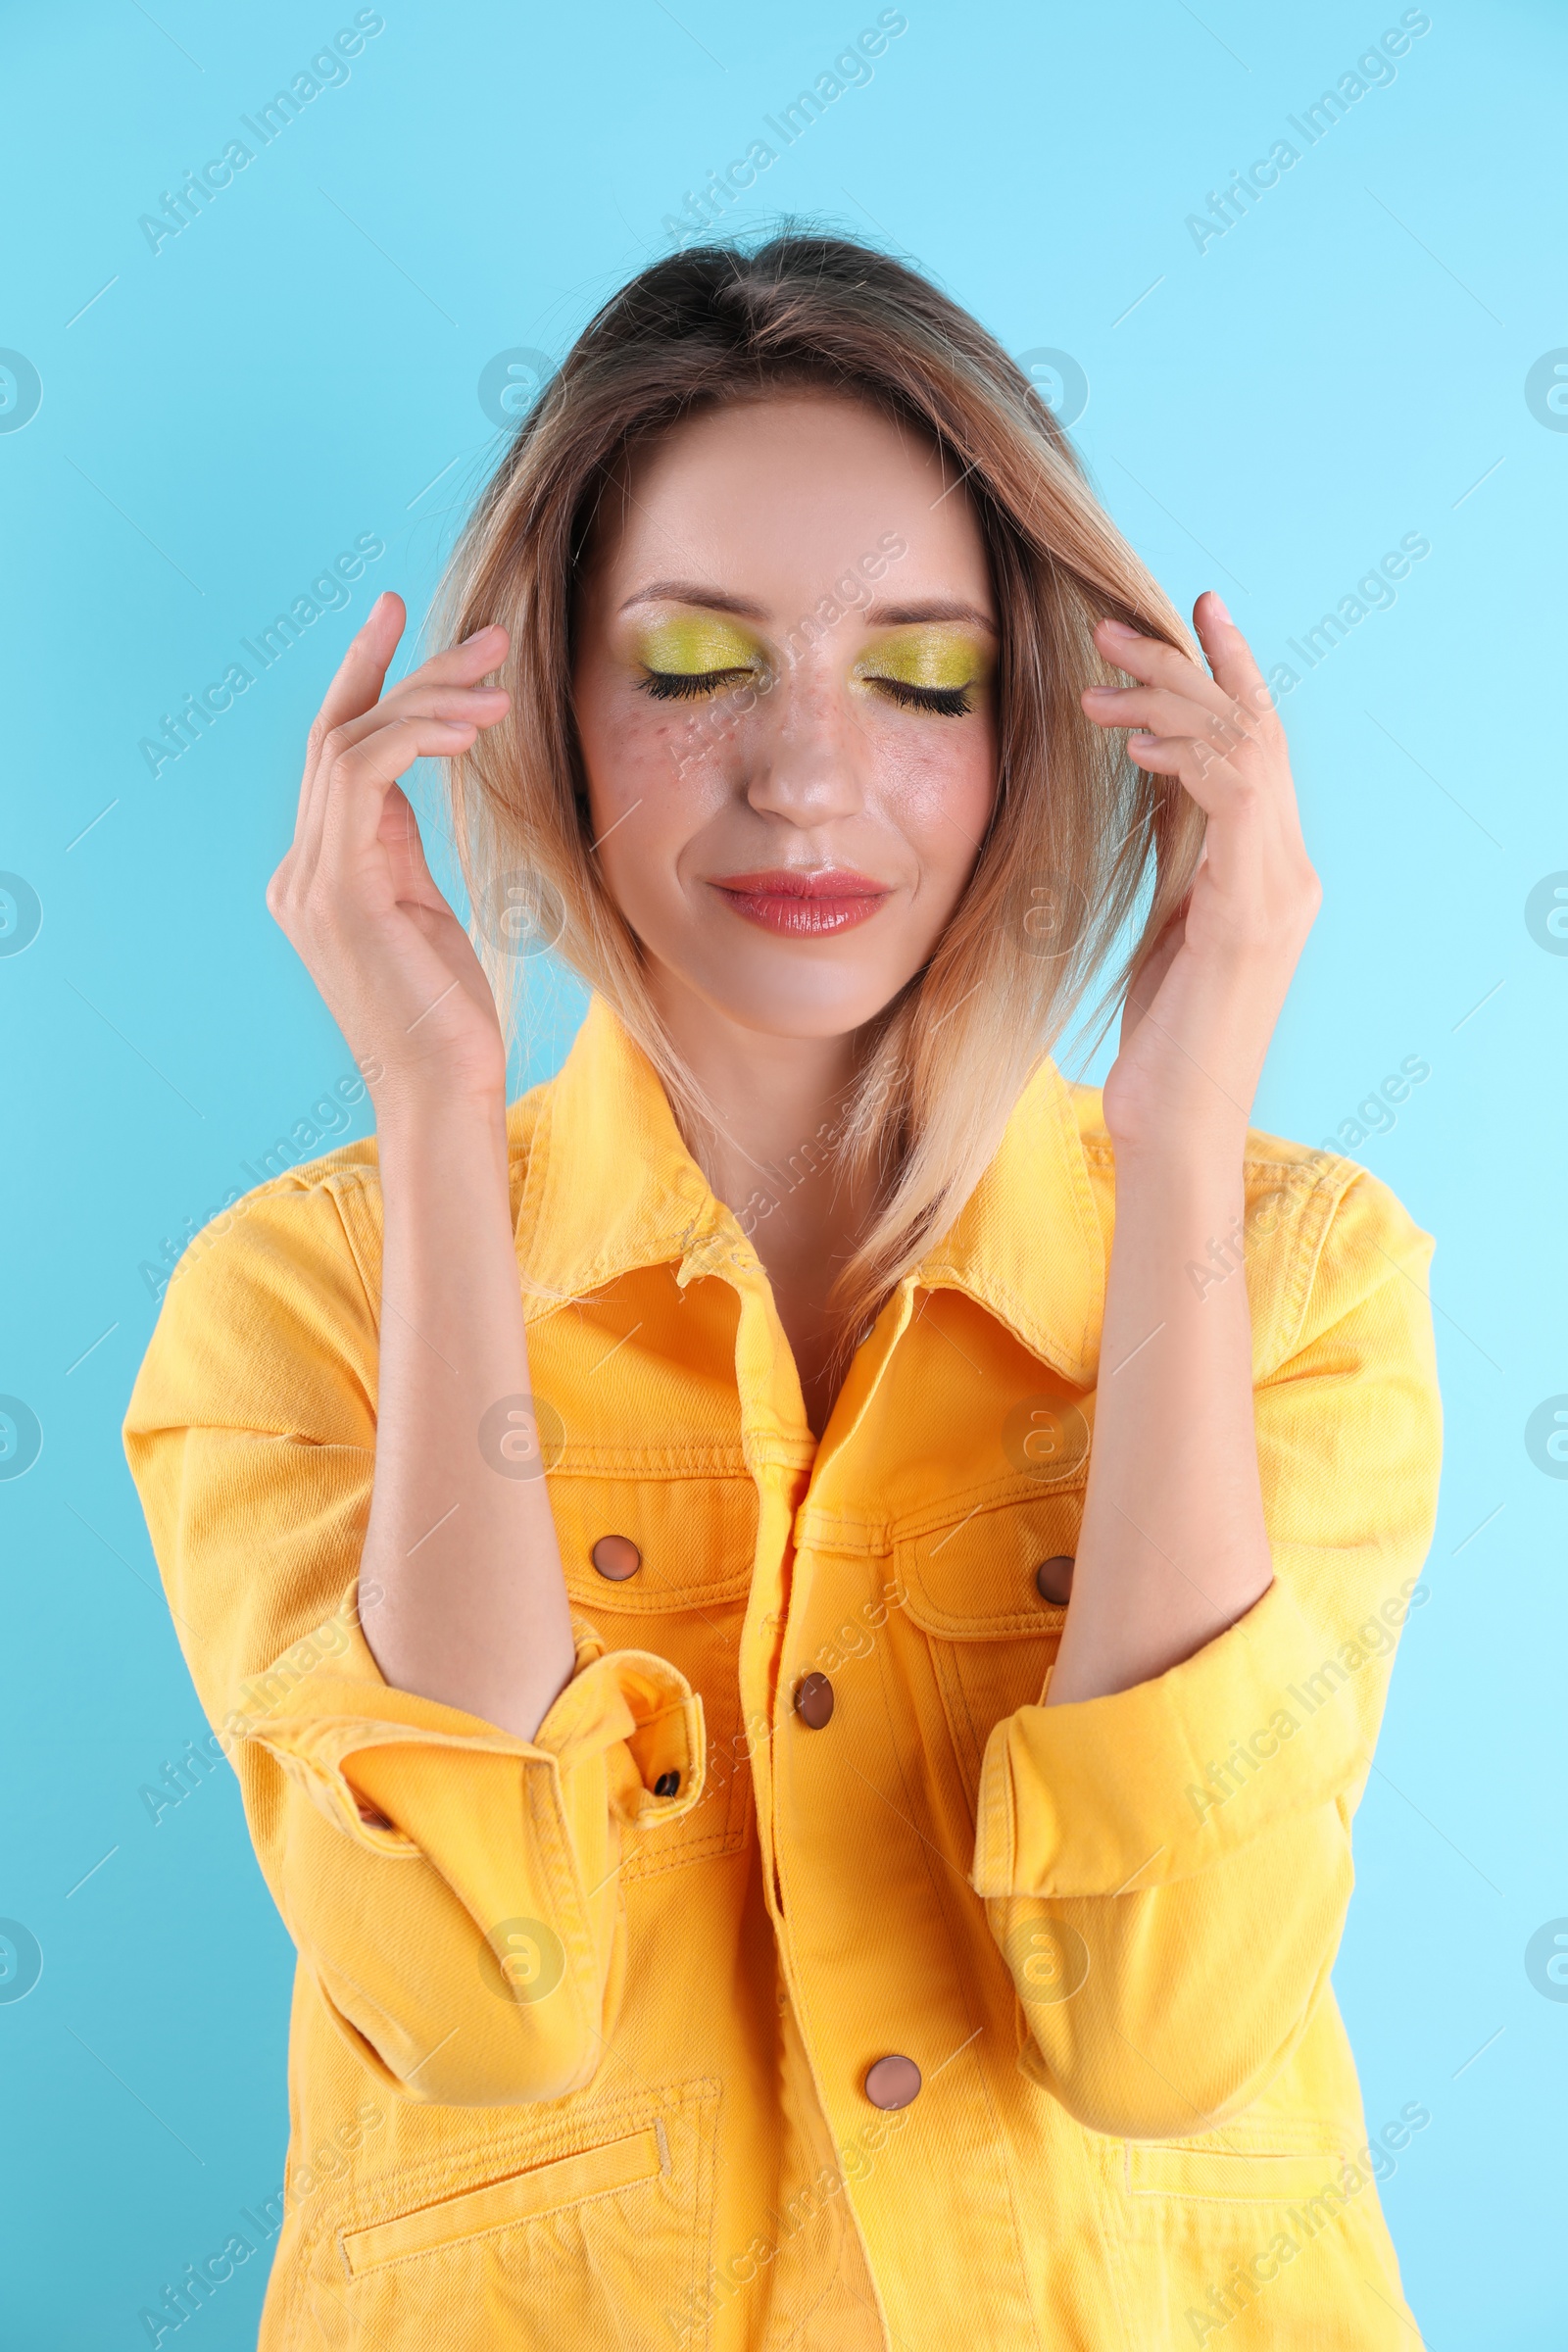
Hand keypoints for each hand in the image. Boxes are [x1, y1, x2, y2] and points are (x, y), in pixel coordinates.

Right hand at [267, 593, 512, 1116]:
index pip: (337, 756)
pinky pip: (362, 775)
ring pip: (349, 743)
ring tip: (497, 679)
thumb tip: (409, 780)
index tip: (401, 618)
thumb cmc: (450, 1020)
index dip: (369, 681)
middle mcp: (300, 870)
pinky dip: (413, 737)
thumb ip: (400, 850)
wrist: (441, 1092)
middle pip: (341, 735)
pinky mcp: (336, 889)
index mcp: (320, 875)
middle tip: (484, 634)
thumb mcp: (424, 914)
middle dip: (409, 671)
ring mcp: (309, 879)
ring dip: (427, 698)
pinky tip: (471, 730)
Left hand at [1081, 593, 1320, 1157]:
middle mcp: (1290, 870)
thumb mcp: (1170, 921)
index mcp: (1271, 870)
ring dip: (1169, 701)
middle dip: (1185, 665)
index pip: (1257, 744)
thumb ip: (1180, 850)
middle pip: (1251, 729)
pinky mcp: (1251, 915)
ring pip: (1244, 750)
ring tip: (1097, 678)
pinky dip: (1189, 760)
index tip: (1187, 610)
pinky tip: (1137, 746)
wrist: (1176, 1126)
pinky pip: (1233, 803)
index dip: (1226, 669)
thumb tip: (1156, 775)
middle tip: (1110, 624)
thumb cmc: (1164, 1039)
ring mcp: (1280, 891)